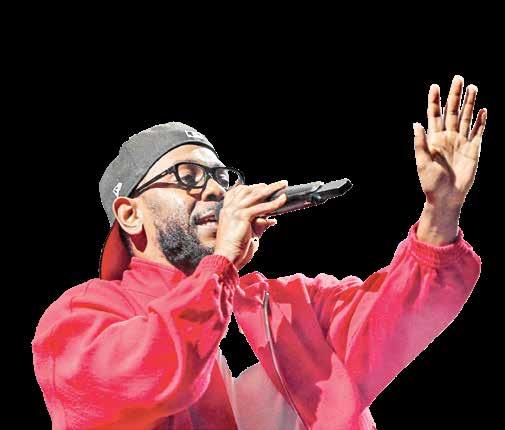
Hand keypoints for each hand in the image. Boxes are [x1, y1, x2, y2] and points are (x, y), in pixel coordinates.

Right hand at [213, 180, 287, 270]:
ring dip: (272, 189)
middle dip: (266, 186)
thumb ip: (258, 224)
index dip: (253, 187)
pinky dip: (273, 203)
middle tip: (280, 184)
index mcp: (227, 210)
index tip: (265, 186)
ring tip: (283, 185)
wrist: (227, 258)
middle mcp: (229, 208)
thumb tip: (271, 220)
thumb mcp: (248, 233)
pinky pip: (260, 207)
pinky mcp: (241, 216)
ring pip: (256, 195)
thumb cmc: (236, 250)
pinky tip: (281, 200)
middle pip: (249, 190)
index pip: (239, 191)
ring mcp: (234, 211)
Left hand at [413, 75, 486, 208]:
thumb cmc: (430, 183)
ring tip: (472, 87)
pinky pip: (478, 133)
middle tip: (458, 78)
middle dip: (454, 95)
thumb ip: (420, 143)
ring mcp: (461, 142)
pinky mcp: (473, 150)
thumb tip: (416, 123)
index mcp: (434, 139)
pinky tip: (482, 110)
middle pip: (452, 111)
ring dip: (469, 103)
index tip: (434, 87)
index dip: (434, 101)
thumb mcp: (422, 163)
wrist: (446, 197)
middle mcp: (448, 137)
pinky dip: (480, 122)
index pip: (434, 115)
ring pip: (466, 118)